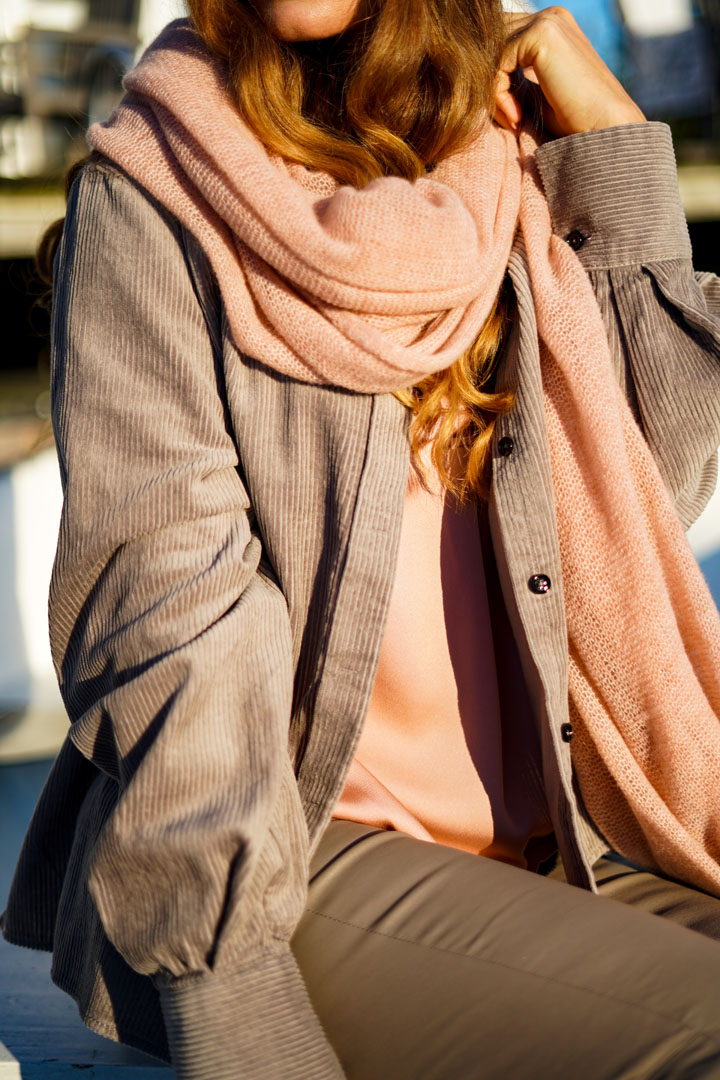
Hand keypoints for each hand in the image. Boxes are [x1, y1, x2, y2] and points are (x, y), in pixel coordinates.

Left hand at [494, 6, 645, 137]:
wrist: (603, 127)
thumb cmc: (573, 118)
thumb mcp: (536, 91)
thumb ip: (513, 75)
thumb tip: (479, 74)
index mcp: (551, 26)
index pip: (501, 39)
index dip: (494, 76)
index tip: (508, 113)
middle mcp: (550, 17)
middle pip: (493, 40)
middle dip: (489, 80)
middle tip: (505, 115)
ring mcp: (547, 22)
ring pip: (492, 50)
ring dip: (493, 90)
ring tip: (512, 117)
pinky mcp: (542, 34)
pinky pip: (498, 61)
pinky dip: (498, 93)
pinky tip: (516, 115)